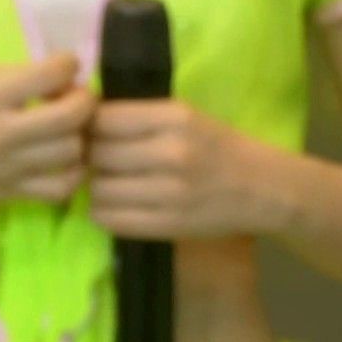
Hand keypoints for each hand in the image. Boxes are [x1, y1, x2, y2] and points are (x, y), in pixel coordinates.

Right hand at [0, 54, 93, 209]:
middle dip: (85, 101)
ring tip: (68, 127)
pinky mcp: (13, 193)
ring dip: (80, 135)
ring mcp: (11, 167)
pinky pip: (63, 187)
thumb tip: (62, 78)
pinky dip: (73, 173)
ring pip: (73, 151)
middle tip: (77, 97)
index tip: (67, 65)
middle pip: (72, 117)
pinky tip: (64, 160)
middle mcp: (3, 133)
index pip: (49, 75)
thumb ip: (16, 78)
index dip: (68, 65)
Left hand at [87, 99, 280, 239]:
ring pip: (99, 189)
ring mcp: (171, 193)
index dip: (89, 127)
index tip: (94, 134)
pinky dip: (104, 212)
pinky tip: (117, 205)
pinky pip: (112, 218)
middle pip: (96, 154)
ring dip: (97, 187)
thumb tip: (77, 123)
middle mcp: (172, 153)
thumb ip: (136, 117)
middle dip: (91, 158)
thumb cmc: (219, 148)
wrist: (264, 189)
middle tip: (101, 162)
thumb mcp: (184, 117)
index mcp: (174, 119)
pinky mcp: (170, 224)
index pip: (101, 119)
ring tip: (113, 184)